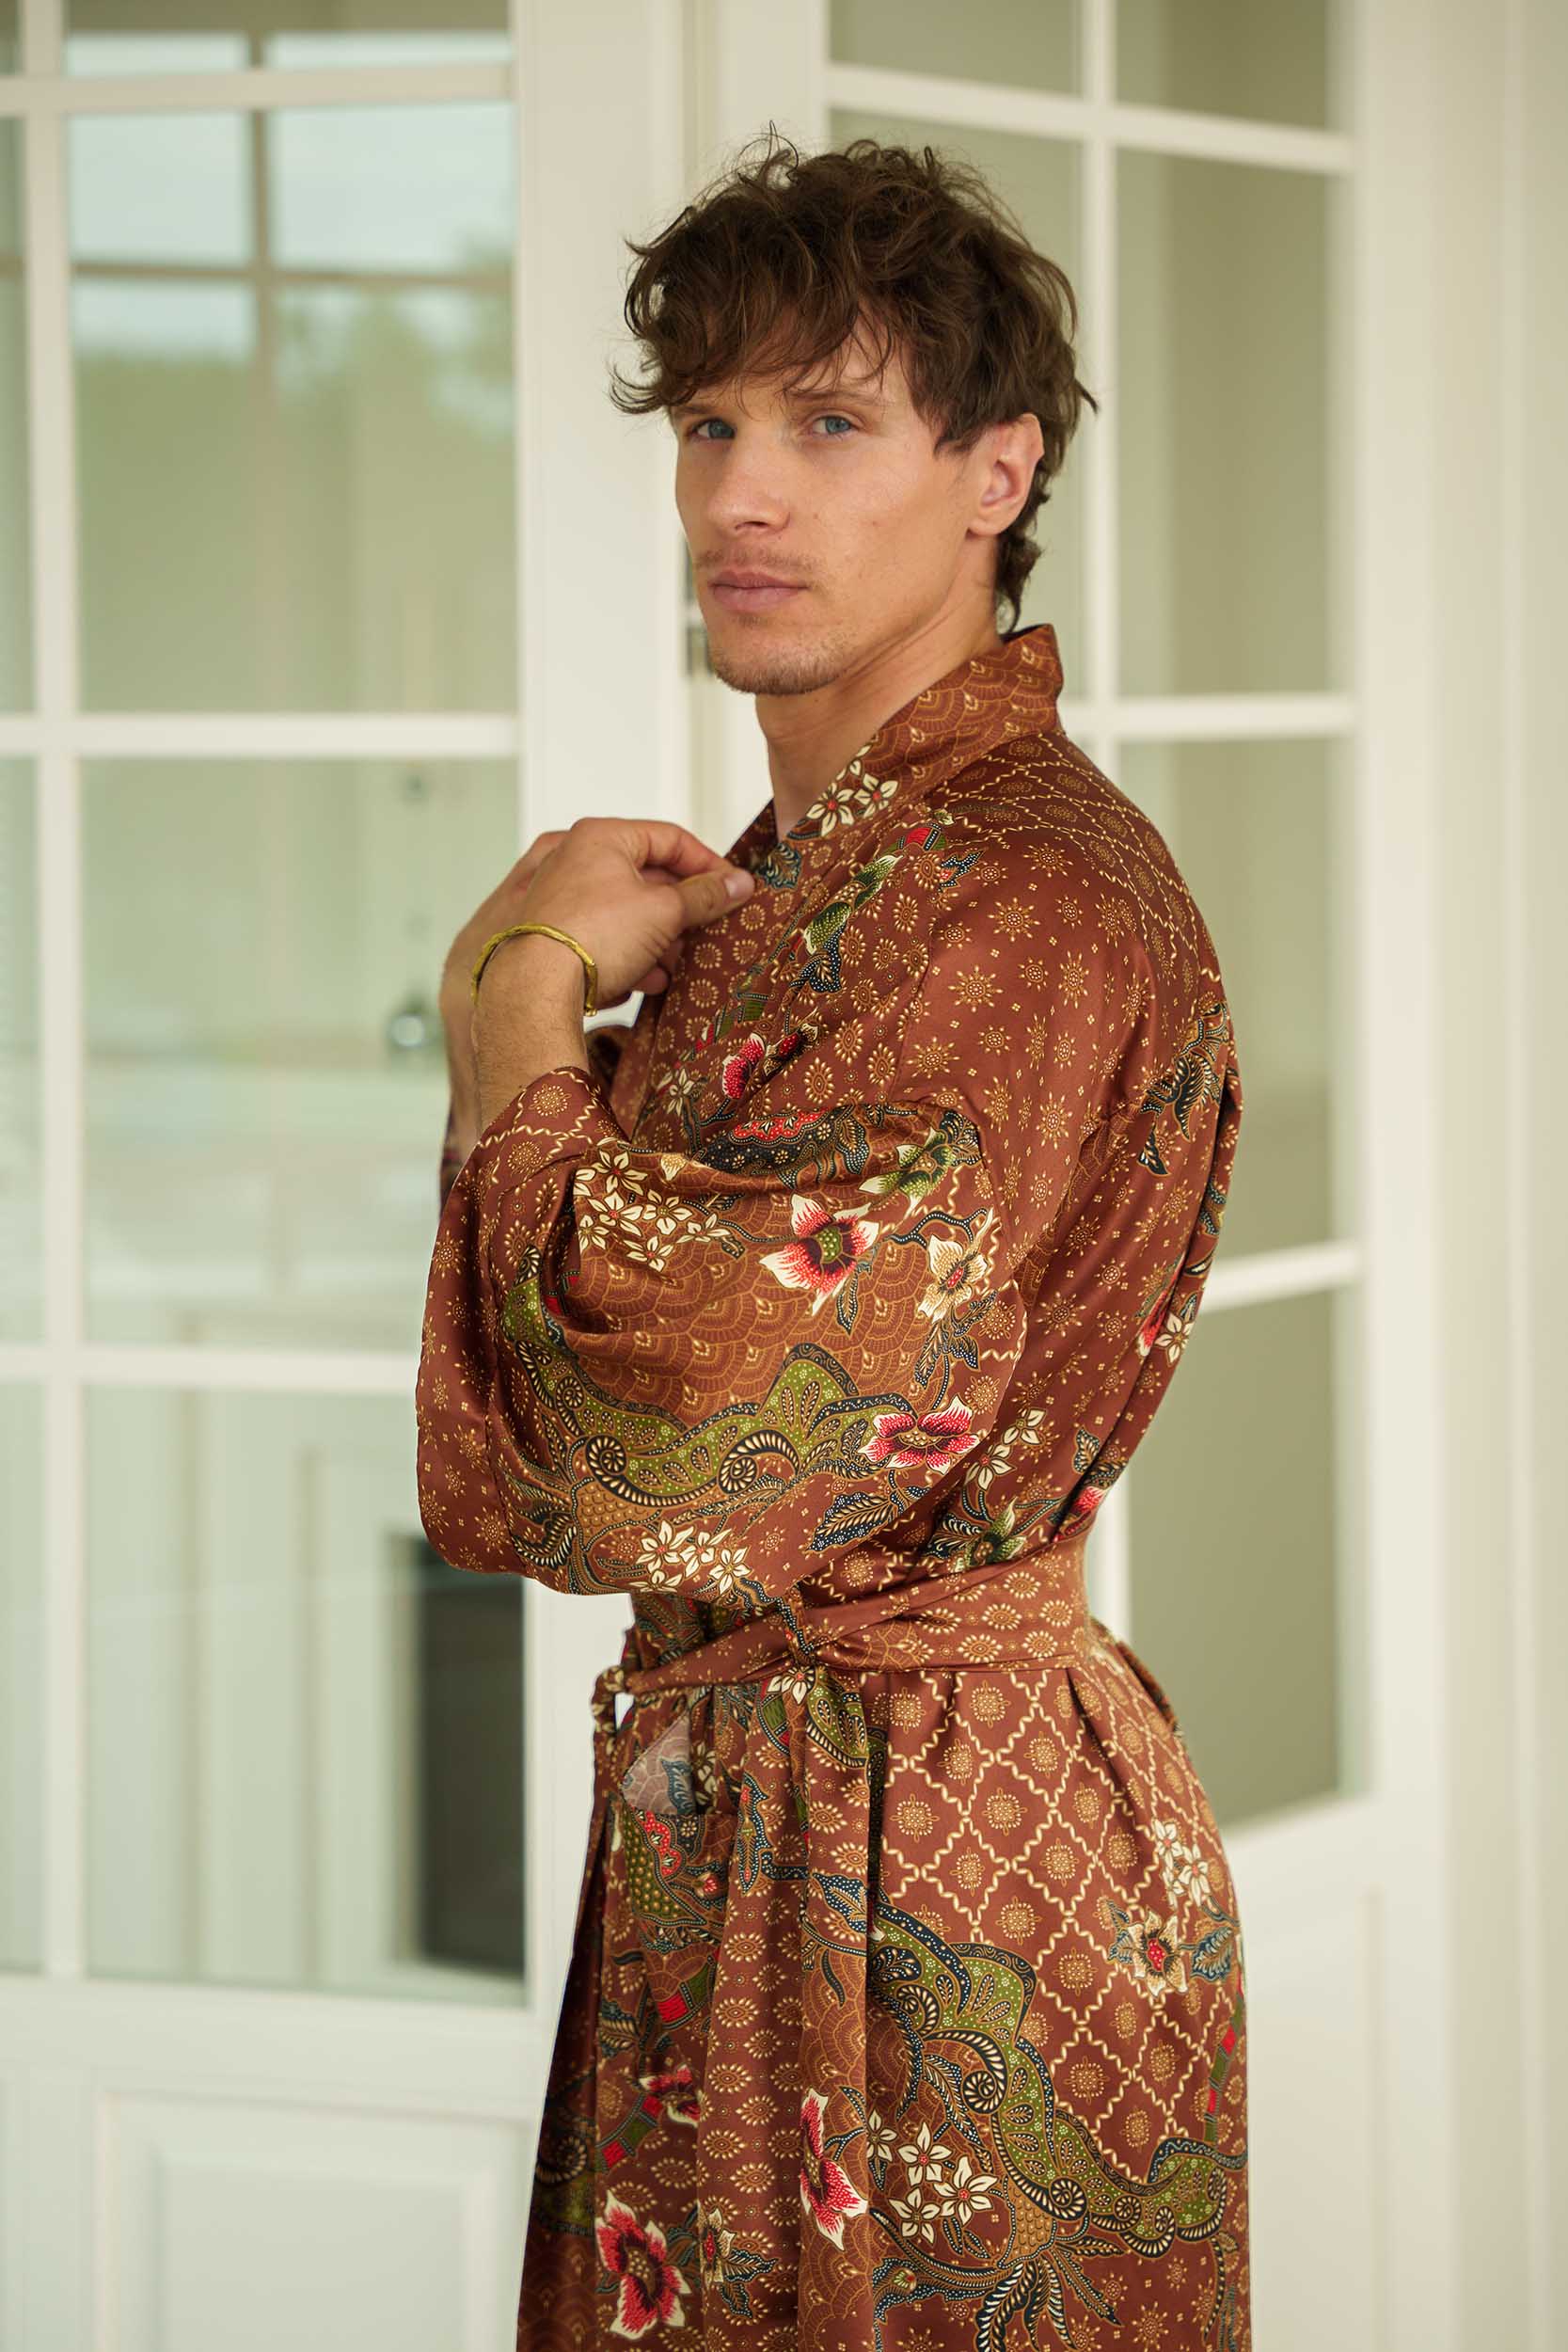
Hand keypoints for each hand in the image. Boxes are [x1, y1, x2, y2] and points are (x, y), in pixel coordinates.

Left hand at [441, 818, 752, 1022]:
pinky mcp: (551, 933)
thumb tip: (737, 884)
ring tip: (676, 962)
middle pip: (647, 876)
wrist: (534, 988)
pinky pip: (601, 935)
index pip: (670, 838)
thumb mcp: (665, 912)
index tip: (731, 889)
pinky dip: (628, 952)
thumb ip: (705, 895)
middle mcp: (574, 859)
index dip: (708, 864)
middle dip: (681, 909)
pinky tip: (646, 979)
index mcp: (601, 837)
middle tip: (707, 929)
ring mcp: (559, 896)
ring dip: (658, 937)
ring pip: (625, 909)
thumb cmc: (592, 937)